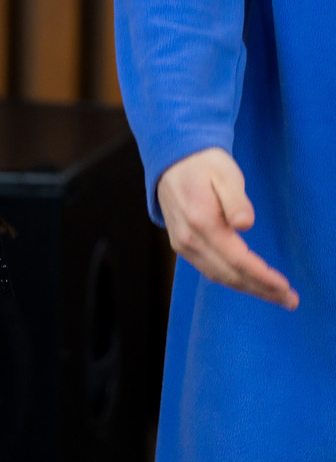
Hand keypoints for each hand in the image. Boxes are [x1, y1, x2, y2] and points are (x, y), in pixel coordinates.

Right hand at [157, 147, 297, 308]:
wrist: (171, 161)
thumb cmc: (204, 165)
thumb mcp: (226, 174)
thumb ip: (235, 200)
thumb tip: (244, 224)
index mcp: (201, 222)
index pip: (237, 260)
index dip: (263, 277)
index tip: (286, 288)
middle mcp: (189, 239)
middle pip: (229, 274)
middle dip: (261, 289)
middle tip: (290, 300)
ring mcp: (182, 244)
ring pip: (217, 276)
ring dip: (247, 288)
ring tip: (274, 295)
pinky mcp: (180, 245)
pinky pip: (208, 269)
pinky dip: (230, 280)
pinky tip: (246, 282)